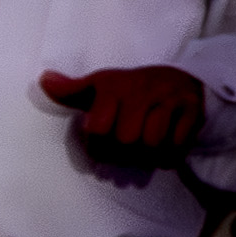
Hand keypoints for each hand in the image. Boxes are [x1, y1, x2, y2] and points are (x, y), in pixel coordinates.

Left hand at [39, 62, 206, 174]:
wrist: (180, 79)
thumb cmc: (131, 90)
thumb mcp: (100, 86)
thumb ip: (71, 90)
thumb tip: (43, 80)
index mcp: (115, 85)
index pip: (99, 129)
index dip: (98, 147)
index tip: (103, 148)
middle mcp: (142, 89)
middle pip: (126, 139)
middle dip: (124, 154)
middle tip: (126, 153)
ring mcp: (169, 98)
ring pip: (152, 143)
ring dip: (147, 157)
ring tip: (144, 154)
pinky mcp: (192, 109)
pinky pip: (177, 145)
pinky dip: (169, 157)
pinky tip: (163, 153)